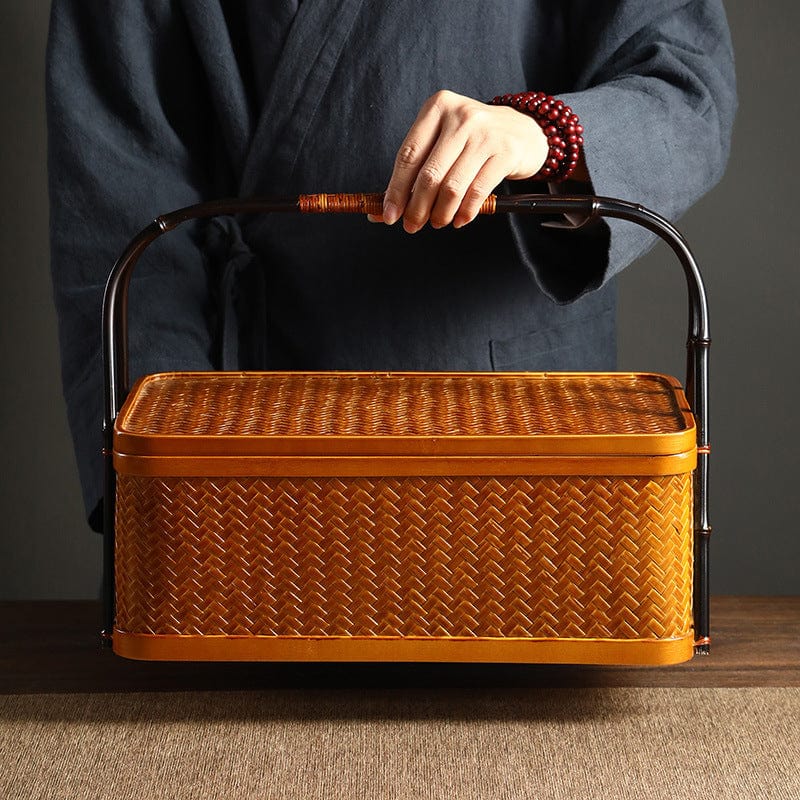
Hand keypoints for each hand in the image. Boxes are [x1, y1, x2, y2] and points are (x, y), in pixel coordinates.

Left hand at [374, 90, 548, 232]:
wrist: (524, 131)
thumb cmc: (474, 140)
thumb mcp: (444, 140)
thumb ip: (419, 168)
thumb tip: (386, 208)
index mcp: (437, 107)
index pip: (409, 155)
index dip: (396, 189)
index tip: (389, 214)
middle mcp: (461, 116)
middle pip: (429, 174)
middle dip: (417, 208)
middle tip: (412, 225)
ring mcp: (485, 133)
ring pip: (452, 186)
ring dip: (440, 213)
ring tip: (438, 222)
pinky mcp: (506, 152)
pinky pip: (477, 192)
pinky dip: (464, 213)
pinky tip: (459, 220)